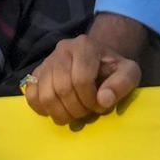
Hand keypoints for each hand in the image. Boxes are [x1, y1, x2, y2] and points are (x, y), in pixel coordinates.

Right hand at [24, 13, 149, 127]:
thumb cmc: (112, 69)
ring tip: (74, 113)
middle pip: (62, 88)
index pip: (81, 79)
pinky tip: (58, 110)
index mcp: (85, 46)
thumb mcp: (128, 73)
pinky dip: (43, 109)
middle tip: (87, 112)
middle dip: (76, 108)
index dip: (90, 99)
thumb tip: (103, 100)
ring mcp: (46, 61)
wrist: (98, 60)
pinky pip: (31, 96)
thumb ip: (122, 84)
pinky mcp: (36, 74)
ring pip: (45, 95)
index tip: (99, 105)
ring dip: (61, 112)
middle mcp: (62, 49)